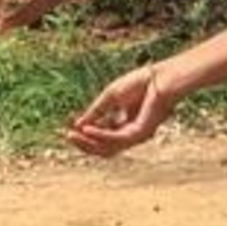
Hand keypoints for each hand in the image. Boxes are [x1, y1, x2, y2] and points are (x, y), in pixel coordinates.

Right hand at [67, 61, 183, 156]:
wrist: (160, 77)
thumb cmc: (140, 83)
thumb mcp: (110, 97)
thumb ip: (96, 111)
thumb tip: (78, 125)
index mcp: (125, 125)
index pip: (102, 137)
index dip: (84, 134)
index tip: (69, 127)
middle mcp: (130, 134)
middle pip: (103, 148)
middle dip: (84, 144)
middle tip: (66, 136)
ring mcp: (136, 136)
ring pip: (108, 148)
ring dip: (88, 142)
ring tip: (72, 134)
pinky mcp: (140, 133)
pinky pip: (115, 139)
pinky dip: (100, 135)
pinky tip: (86, 130)